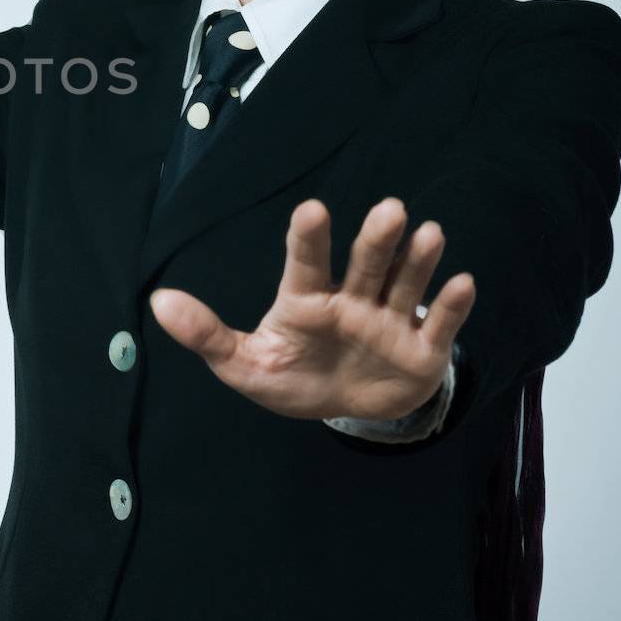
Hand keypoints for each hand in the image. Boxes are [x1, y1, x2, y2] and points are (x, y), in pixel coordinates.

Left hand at [149, 197, 473, 421]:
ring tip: (428, 232)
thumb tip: (158, 302)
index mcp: (306, 299)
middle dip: (376, 239)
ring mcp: (388, 321)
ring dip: (418, 260)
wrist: (345, 409)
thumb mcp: (244, 365)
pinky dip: (450, 306)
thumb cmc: (292, 376)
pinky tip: (462, 283)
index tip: (312, 210)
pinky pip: (437, 324)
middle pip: (364, 263)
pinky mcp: (421, 349)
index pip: (306, 263)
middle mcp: (351, 300)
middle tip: (390, 210)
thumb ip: (207, 335)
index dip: (309, 238)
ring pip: (403, 284)